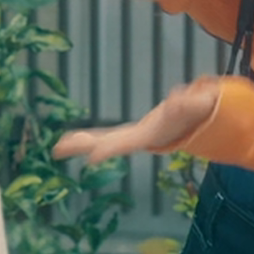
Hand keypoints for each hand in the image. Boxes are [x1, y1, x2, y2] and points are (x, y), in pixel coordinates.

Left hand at [53, 76, 221, 164]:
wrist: (193, 124)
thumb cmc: (195, 111)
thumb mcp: (196, 104)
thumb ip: (191, 100)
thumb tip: (177, 95)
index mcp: (150, 135)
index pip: (126, 143)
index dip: (108, 149)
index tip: (90, 158)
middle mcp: (136, 140)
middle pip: (107, 144)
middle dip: (85, 146)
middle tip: (60, 149)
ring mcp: (129, 137)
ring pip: (100, 142)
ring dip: (79, 144)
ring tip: (57, 148)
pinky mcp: (125, 134)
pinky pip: (101, 136)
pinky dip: (83, 138)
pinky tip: (66, 140)